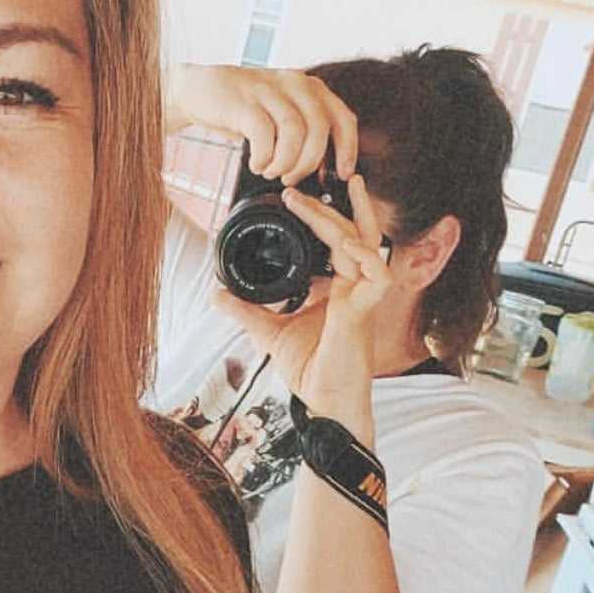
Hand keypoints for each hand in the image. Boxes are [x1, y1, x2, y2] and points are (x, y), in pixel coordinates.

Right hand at [166, 64, 357, 184]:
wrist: (200, 89)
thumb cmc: (243, 108)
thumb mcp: (280, 114)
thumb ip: (303, 133)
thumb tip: (322, 169)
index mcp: (311, 88)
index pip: (343, 118)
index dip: (347, 150)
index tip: (343, 174)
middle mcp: (295, 85)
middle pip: (319, 128)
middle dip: (309, 162)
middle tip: (292, 179)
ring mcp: (270, 91)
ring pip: (294, 131)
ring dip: (285, 162)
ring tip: (272, 172)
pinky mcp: (245, 102)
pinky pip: (264, 134)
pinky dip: (263, 157)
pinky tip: (256, 164)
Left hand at [213, 175, 392, 439]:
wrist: (326, 404)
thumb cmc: (310, 369)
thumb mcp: (268, 331)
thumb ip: (246, 309)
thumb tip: (217, 292)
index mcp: (341, 286)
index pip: (339, 240)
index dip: (323, 216)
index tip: (295, 198)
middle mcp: (356, 287)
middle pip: (353, 232)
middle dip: (332, 205)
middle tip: (299, 189)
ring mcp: (363, 298)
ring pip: (363, 244)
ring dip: (343, 219)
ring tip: (319, 200)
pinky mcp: (364, 314)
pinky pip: (376, 277)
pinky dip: (364, 257)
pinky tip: (346, 244)